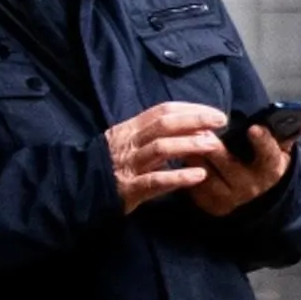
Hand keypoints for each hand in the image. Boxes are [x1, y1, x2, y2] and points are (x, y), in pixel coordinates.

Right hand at [106, 102, 224, 214]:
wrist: (79, 189)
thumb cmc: (111, 165)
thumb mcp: (129, 144)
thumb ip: (155, 136)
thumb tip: (194, 127)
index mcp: (130, 129)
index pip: (162, 111)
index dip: (190, 110)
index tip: (215, 113)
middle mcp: (129, 143)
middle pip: (163, 125)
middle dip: (194, 120)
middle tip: (221, 122)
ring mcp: (128, 166)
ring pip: (159, 149)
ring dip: (189, 144)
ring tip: (214, 145)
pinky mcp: (128, 189)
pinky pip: (154, 181)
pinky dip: (178, 177)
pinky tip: (199, 175)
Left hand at [187, 123, 290, 218]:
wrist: (249, 198)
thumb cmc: (262, 166)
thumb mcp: (277, 154)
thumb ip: (287, 136)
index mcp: (269, 171)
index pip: (269, 156)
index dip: (262, 142)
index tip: (254, 127)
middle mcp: (249, 186)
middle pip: (227, 162)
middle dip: (214, 144)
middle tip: (204, 128)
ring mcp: (226, 195)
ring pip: (204, 169)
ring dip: (193, 151)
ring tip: (188, 136)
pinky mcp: (206, 200)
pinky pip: (190, 178)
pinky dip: (185, 162)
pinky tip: (181, 150)